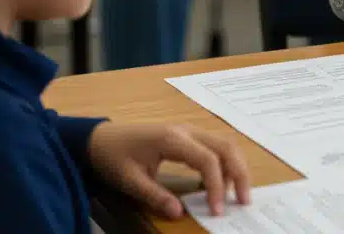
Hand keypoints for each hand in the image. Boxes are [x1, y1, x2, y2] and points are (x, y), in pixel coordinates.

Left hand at [88, 122, 250, 219]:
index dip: (217, 186)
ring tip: (238, 193)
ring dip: (235, 167)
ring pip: (224, 144)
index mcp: (172, 139)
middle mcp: (186, 131)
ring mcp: (188, 131)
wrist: (99, 138)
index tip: (218, 210)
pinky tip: (221, 182)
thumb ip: (155, 196)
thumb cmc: (112, 156)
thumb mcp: (129, 180)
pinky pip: (214, 146)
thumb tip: (179, 213)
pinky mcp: (186, 136)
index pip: (208, 160)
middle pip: (225, 147)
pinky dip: (224, 163)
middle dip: (239, 173)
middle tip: (244, 200)